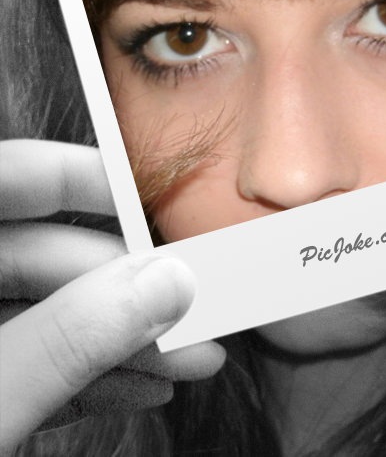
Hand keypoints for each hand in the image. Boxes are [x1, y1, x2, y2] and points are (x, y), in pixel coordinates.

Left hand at [0, 140, 225, 454]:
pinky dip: (88, 375)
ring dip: (122, 339)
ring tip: (185, 364)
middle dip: (128, 289)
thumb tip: (165, 285)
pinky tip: (140, 386)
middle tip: (190, 312)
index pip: (15, 178)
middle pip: (46, 255)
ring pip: (50, 314)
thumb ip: (70, 338)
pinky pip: (36, 363)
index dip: (85, 177)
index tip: (151, 198)